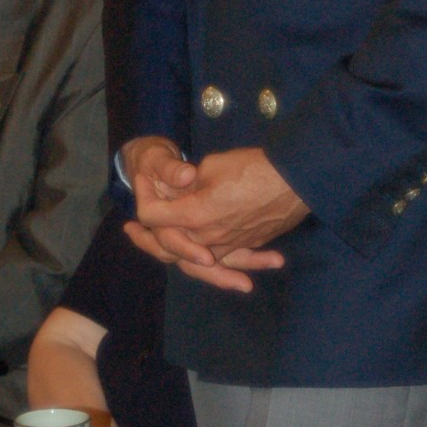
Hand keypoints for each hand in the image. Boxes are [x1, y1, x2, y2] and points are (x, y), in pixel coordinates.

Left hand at [122, 140, 306, 292]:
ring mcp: (229, 246)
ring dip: (173, 254)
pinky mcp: (247, 245)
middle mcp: (208, 239)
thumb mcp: (213, 165)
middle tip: (129, 232)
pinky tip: (195, 252)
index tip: (142, 181)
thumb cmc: (253, 168)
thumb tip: (183, 189)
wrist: (297, 181)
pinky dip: (211, 261)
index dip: (142, 196)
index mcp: (194, 216)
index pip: (154, 216)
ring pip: (195, 260)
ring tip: (150, 248)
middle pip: (168, 246)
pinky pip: (224, 260)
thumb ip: (189, 183)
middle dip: (145, 238)